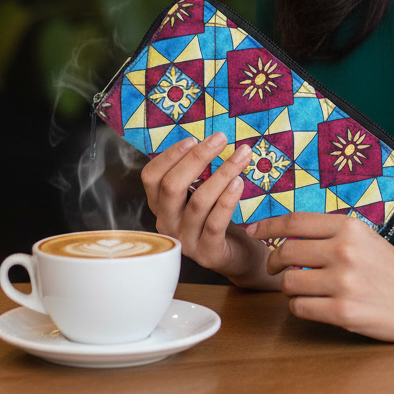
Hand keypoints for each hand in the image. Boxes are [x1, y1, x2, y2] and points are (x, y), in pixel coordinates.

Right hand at [141, 133, 271, 286]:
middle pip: (172, 186)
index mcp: (161, 205)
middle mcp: (168, 223)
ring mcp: (186, 240)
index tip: (193, 138)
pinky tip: (239, 182)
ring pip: (198, 202)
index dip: (169, 156)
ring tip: (242, 155)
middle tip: (221, 138)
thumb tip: (210, 137)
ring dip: (222, 173)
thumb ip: (197, 173)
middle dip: (197, 158)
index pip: (151, 177)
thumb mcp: (200, 193)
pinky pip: (215, 223)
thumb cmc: (218, 217)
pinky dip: (227, 200)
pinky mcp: (207, 254)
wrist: (238, 256)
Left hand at [245, 212, 393, 340]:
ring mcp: (344, 283)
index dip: (268, 225)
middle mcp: (345, 251)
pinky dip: (300, 307)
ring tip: (302, 289)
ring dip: (288, 287)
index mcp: (349, 227)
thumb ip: (331, 234)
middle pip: (285, 251)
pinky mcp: (344, 312)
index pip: (295, 221)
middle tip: (273, 267)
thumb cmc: (392, 269)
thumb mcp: (365, 238)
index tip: (254, 230)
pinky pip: (300, 308)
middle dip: (273, 261)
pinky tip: (313, 305)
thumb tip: (288, 233)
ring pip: (288, 283)